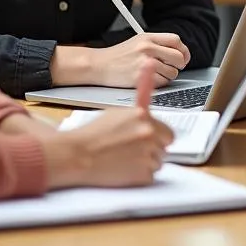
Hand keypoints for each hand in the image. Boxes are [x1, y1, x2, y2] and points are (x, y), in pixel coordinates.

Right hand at [42, 63, 173, 189]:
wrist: (76, 155)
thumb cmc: (93, 134)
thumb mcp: (117, 114)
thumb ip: (139, 110)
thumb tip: (149, 68)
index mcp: (144, 117)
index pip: (169, 133)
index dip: (159, 138)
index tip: (152, 141)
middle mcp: (149, 134)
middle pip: (164, 148)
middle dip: (152, 150)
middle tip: (134, 152)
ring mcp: (147, 155)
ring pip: (157, 163)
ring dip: (145, 164)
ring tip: (124, 160)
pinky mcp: (142, 175)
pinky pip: (150, 177)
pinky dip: (138, 177)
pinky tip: (123, 171)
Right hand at [88, 32, 190, 88]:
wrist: (99, 65)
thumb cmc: (118, 55)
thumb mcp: (138, 41)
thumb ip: (157, 44)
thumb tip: (178, 52)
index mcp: (148, 37)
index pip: (176, 40)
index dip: (183, 50)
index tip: (183, 57)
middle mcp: (147, 48)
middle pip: (178, 57)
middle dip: (179, 65)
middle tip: (172, 68)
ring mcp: (143, 63)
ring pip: (172, 72)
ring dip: (168, 76)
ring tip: (157, 74)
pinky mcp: (139, 77)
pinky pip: (161, 83)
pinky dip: (159, 84)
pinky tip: (149, 80)